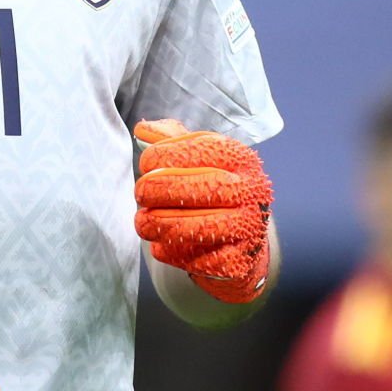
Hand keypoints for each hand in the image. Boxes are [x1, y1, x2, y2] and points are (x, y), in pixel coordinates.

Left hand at [133, 118, 273, 303]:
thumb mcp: (201, 160)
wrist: (244, 242)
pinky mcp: (237, 262)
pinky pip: (195, 259)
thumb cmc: (216, 193)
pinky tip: (164, 244)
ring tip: (143, 222)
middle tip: (140, 194)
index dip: (163, 155)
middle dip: (158, 190)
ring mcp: (248, 228)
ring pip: (195, 228)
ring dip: (157, 225)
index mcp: (241, 159)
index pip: (199, 150)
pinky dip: (171, 252)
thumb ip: (172, 140)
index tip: (146, 164)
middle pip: (200, 188)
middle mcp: (251, 191)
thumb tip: (143, 128)